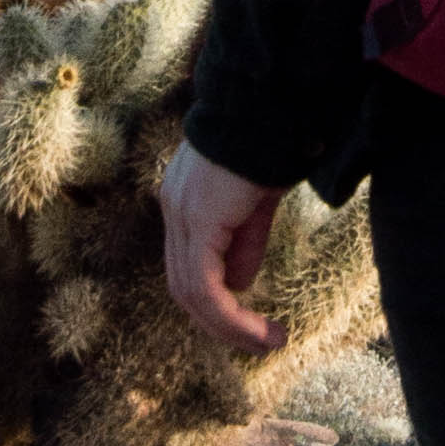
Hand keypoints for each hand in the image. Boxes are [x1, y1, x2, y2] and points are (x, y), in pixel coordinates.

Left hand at [159, 142, 288, 354]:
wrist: (269, 104)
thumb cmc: (270, 141)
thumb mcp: (258, 202)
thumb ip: (244, 241)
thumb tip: (238, 286)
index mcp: (184, 201)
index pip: (188, 266)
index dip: (216, 301)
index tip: (253, 322)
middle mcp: (174, 209)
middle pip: (184, 286)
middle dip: (221, 323)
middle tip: (261, 342)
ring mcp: (181, 214)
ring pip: (192, 294)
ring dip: (229, 327)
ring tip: (267, 341)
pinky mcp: (198, 219)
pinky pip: (206, 287)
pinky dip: (230, 316)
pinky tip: (258, 329)